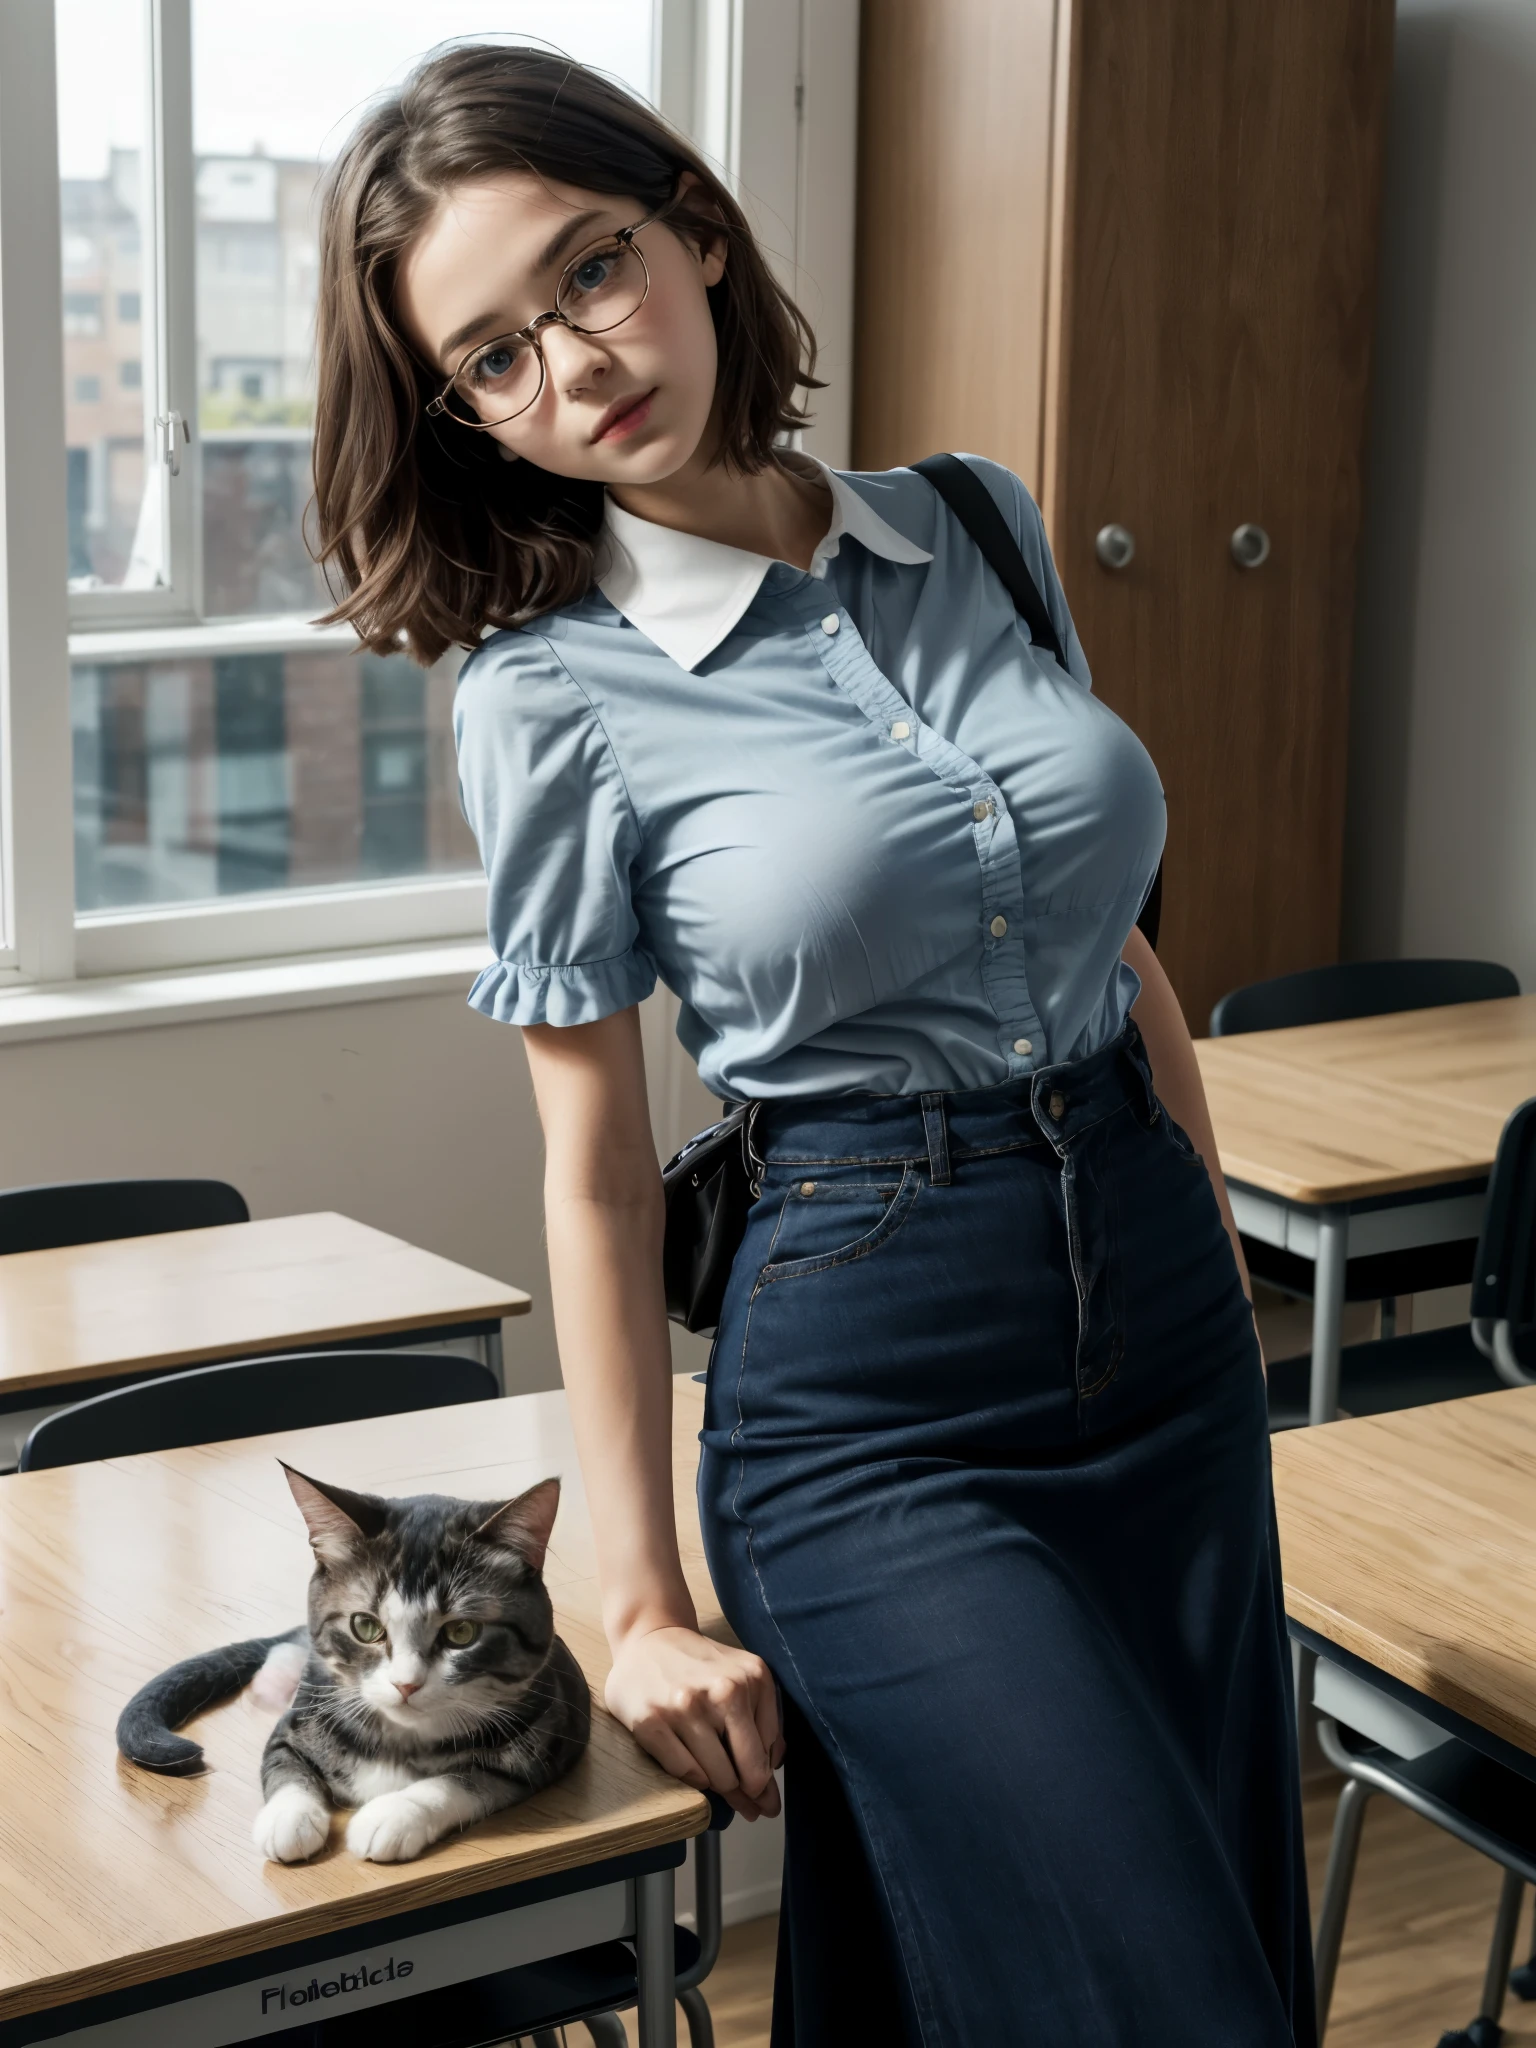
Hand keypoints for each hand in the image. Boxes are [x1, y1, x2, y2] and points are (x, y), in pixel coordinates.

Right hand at [606, 1624, 783, 1820]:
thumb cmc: (701, 1666)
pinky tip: (694, 1767)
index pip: (768, 1750)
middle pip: (747, 1770)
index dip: (765, 1779)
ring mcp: (684, 1706)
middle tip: (749, 1806)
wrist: (648, 1638)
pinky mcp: (652, 1722)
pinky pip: (685, 1772)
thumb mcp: (745, 1677)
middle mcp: (721, 1690)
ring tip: (716, 1778)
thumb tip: (772, 1770)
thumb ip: (766, 1719)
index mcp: (753, 1677)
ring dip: (720, 1785)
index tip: (763, 1795)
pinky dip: (694, 1779)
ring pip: (718, 1777)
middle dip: (749, 1793)